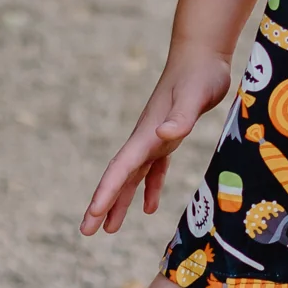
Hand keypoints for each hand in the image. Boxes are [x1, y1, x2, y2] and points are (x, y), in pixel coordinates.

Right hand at [81, 47, 232, 237]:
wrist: (202, 55)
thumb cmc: (200, 75)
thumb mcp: (195, 96)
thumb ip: (181, 117)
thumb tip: (165, 135)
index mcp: (147, 134)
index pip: (121, 169)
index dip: (106, 194)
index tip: (92, 218)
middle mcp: (146, 138)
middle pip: (119, 177)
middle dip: (102, 205)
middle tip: (86, 232)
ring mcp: (155, 137)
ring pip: (133, 177)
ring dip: (121, 202)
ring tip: (109, 229)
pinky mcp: (170, 136)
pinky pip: (154, 168)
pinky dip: (149, 187)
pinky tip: (148, 207)